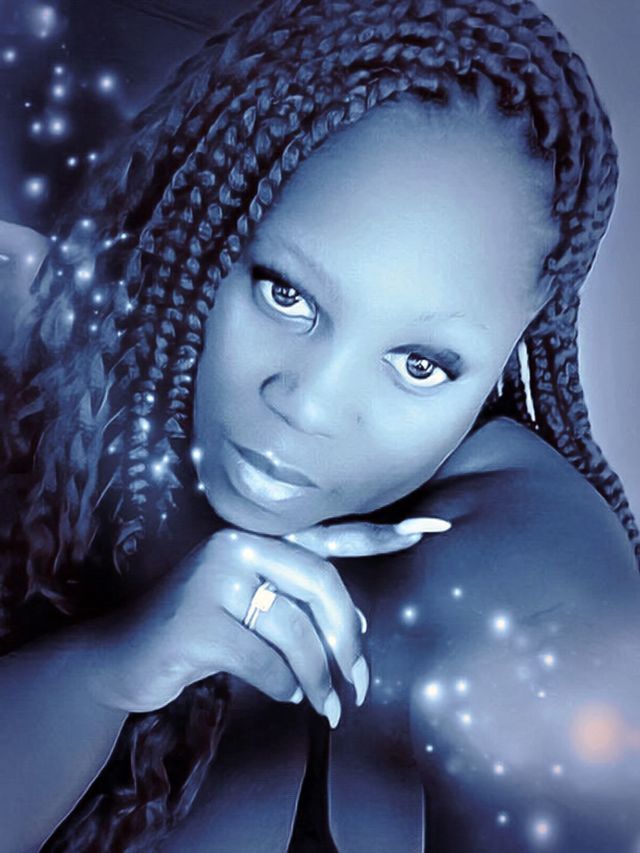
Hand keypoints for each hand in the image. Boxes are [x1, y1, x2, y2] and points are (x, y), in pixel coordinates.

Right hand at [85, 516, 450, 727]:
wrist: (125, 658)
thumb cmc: (203, 634)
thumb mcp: (250, 610)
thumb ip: (298, 608)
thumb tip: (358, 637)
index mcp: (256, 538)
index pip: (329, 536)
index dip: (382, 535)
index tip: (434, 527)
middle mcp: (236, 545)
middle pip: (321, 585)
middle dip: (348, 641)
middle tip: (361, 685)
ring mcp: (212, 577)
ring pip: (295, 630)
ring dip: (320, 678)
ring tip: (329, 707)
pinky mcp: (197, 620)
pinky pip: (265, 660)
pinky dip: (285, 686)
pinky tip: (287, 695)